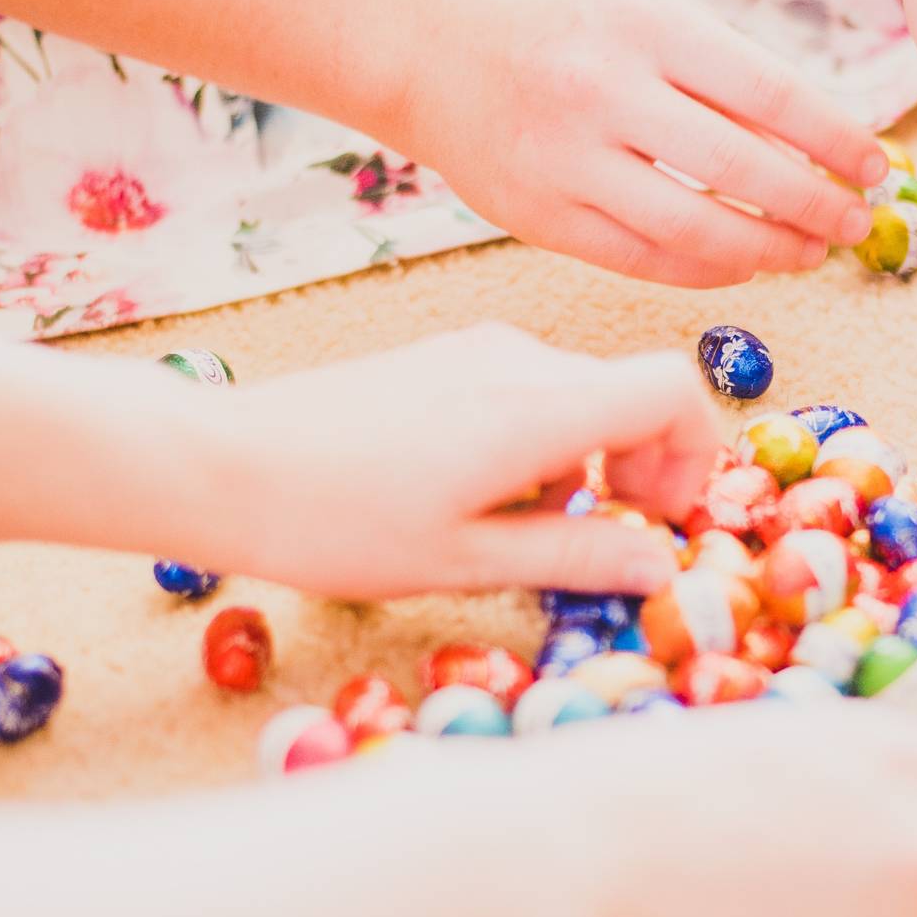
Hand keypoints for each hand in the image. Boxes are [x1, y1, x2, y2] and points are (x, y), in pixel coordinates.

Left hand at [196, 324, 720, 599]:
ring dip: (585, 459)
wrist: (223, 464)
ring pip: (579, 394)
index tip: (654, 515)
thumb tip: (660, 566)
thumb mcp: (464, 560)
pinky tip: (478, 496)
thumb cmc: (338, 523)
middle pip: (630, 393)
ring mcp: (477, 351)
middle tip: (602, 538)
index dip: (692, 453)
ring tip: (524, 526)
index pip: (673, 387)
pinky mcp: (444, 359)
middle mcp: (517, 360)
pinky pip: (529, 390)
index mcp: (535, 406)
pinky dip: (540, 441)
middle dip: (640, 467)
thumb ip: (574, 555)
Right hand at [401, 0, 885, 288]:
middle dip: (814, 205)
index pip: (768, 93)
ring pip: (696, 229)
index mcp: (645, 27)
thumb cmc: (565, 33)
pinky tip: (744, 266)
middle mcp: (605, 92)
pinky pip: (646, 260)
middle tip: (854, 224)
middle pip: (741, 169)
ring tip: (808, 253)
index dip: (833, 139)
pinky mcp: (544, 220)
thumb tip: (821, 144)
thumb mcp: (647, 16)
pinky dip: (707, 269)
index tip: (873, 166)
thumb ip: (724, 72)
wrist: (437, 57)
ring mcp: (570, 163)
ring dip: (768, 249)